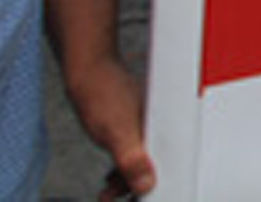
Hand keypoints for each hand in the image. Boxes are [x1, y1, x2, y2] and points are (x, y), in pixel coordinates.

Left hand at [67, 52, 155, 195]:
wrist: (88, 71)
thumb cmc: (103, 94)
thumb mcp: (116, 133)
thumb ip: (131, 160)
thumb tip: (145, 184)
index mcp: (166, 126)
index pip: (172, 164)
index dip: (160, 184)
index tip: (146, 196)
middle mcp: (164, 124)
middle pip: (160, 164)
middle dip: (140, 185)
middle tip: (118, 197)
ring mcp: (150, 123)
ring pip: (147, 159)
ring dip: (129, 178)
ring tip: (109, 192)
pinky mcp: (138, 123)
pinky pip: (137, 151)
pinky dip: (124, 167)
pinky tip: (110, 174)